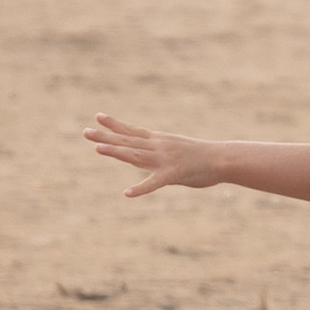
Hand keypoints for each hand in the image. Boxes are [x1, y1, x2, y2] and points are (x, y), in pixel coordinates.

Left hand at [84, 113, 219, 198]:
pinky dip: (141, 188)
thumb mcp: (178, 150)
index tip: (98, 116)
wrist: (224, 158)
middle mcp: (159, 146)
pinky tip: (127, 193)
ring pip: (136, 155)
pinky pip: (154, 182)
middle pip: (128, 141)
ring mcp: (165, 159)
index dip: (115, 124)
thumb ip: (162, 154)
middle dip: (106, 136)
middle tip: (85, 132)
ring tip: (98, 149)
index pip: (133, 130)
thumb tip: (151, 158)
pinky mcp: (174, 174)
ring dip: (117, 152)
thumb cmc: (204, 156)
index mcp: (160, 140)